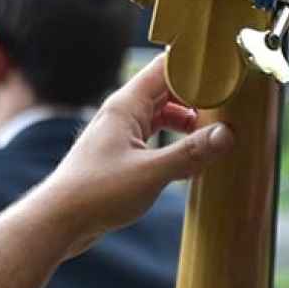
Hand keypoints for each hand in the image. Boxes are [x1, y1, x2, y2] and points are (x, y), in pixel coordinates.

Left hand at [36, 54, 234, 254]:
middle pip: (167, 89)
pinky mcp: (121, 155)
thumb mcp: (151, 173)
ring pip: (162, 114)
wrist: (58, 221)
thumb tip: (227, 135)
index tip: (225, 72)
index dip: (195, 66)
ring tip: (214, 132)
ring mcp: (121, 134)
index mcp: (126, 105)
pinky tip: (191, 157)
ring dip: (187, 119)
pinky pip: (155, 136)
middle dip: (197, 94)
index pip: (165, 68)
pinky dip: (175, 140)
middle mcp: (123, 113)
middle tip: (230, 103)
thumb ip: (190, 153)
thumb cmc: (96, 192)